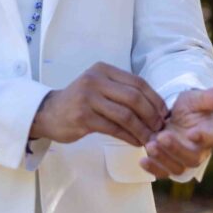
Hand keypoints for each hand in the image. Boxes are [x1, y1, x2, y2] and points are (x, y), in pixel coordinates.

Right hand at [28, 62, 168, 146]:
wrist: (48, 113)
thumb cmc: (79, 102)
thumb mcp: (99, 87)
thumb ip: (121, 91)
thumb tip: (154, 107)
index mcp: (103, 70)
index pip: (138, 82)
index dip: (155, 99)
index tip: (164, 114)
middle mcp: (96, 80)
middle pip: (134, 97)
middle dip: (151, 115)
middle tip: (159, 128)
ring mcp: (88, 98)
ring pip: (125, 115)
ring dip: (142, 129)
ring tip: (150, 139)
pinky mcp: (83, 117)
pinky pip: (114, 128)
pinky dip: (128, 137)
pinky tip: (135, 142)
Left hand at [138, 84, 212, 177]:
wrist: (174, 114)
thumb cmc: (190, 106)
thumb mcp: (198, 98)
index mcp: (210, 134)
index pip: (210, 139)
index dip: (202, 138)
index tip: (192, 132)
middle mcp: (199, 150)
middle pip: (191, 158)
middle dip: (176, 149)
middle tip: (161, 136)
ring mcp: (183, 159)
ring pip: (177, 167)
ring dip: (163, 159)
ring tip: (150, 145)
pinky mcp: (169, 164)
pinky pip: (163, 172)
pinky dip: (153, 169)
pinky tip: (142, 160)